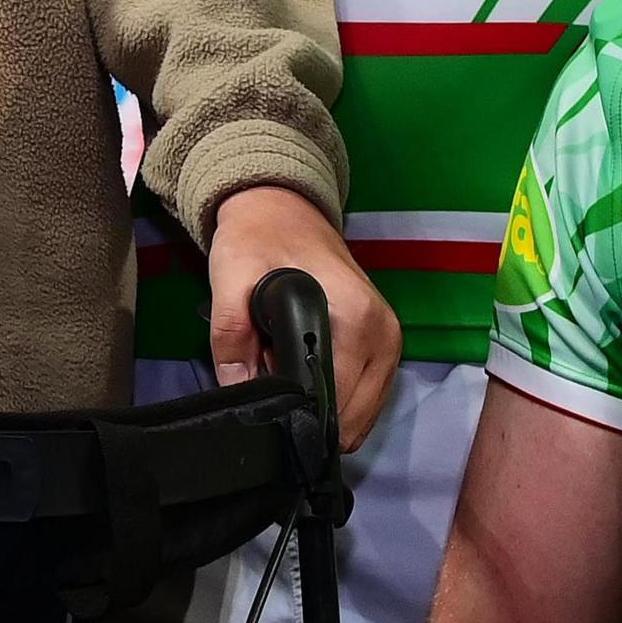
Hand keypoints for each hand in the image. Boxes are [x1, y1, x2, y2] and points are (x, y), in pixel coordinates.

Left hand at [204, 183, 397, 450]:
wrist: (282, 209)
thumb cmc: (259, 238)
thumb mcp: (231, 278)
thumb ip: (231, 336)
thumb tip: (238, 391)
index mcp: (357, 318)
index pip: (334, 398)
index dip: (295, 409)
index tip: (265, 396)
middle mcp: (384, 334)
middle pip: (351, 413)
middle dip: (308, 410)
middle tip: (272, 372)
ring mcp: (390, 341)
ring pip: (360, 411)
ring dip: (323, 404)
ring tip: (287, 366)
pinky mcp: (386, 345)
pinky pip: (365, 395)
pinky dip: (336, 395)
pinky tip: (308, 368)